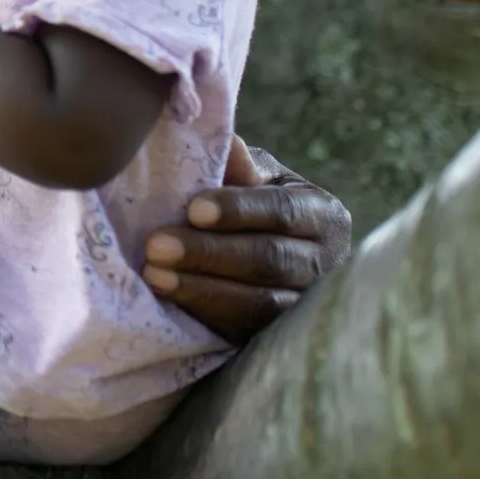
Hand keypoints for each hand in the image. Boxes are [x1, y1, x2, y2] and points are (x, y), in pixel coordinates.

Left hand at [142, 135, 352, 341]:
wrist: (269, 254)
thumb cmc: (257, 203)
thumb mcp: (258, 178)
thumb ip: (242, 165)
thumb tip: (229, 144)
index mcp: (324, 213)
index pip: (283, 211)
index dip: (239, 210)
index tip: (193, 210)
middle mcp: (325, 262)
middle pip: (269, 260)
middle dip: (209, 253)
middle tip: (156, 246)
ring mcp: (305, 305)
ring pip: (258, 302)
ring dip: (201, 288)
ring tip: (154, 275)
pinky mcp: (279, 334)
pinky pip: (244, 329)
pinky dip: (204, 312)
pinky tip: (168, 298)